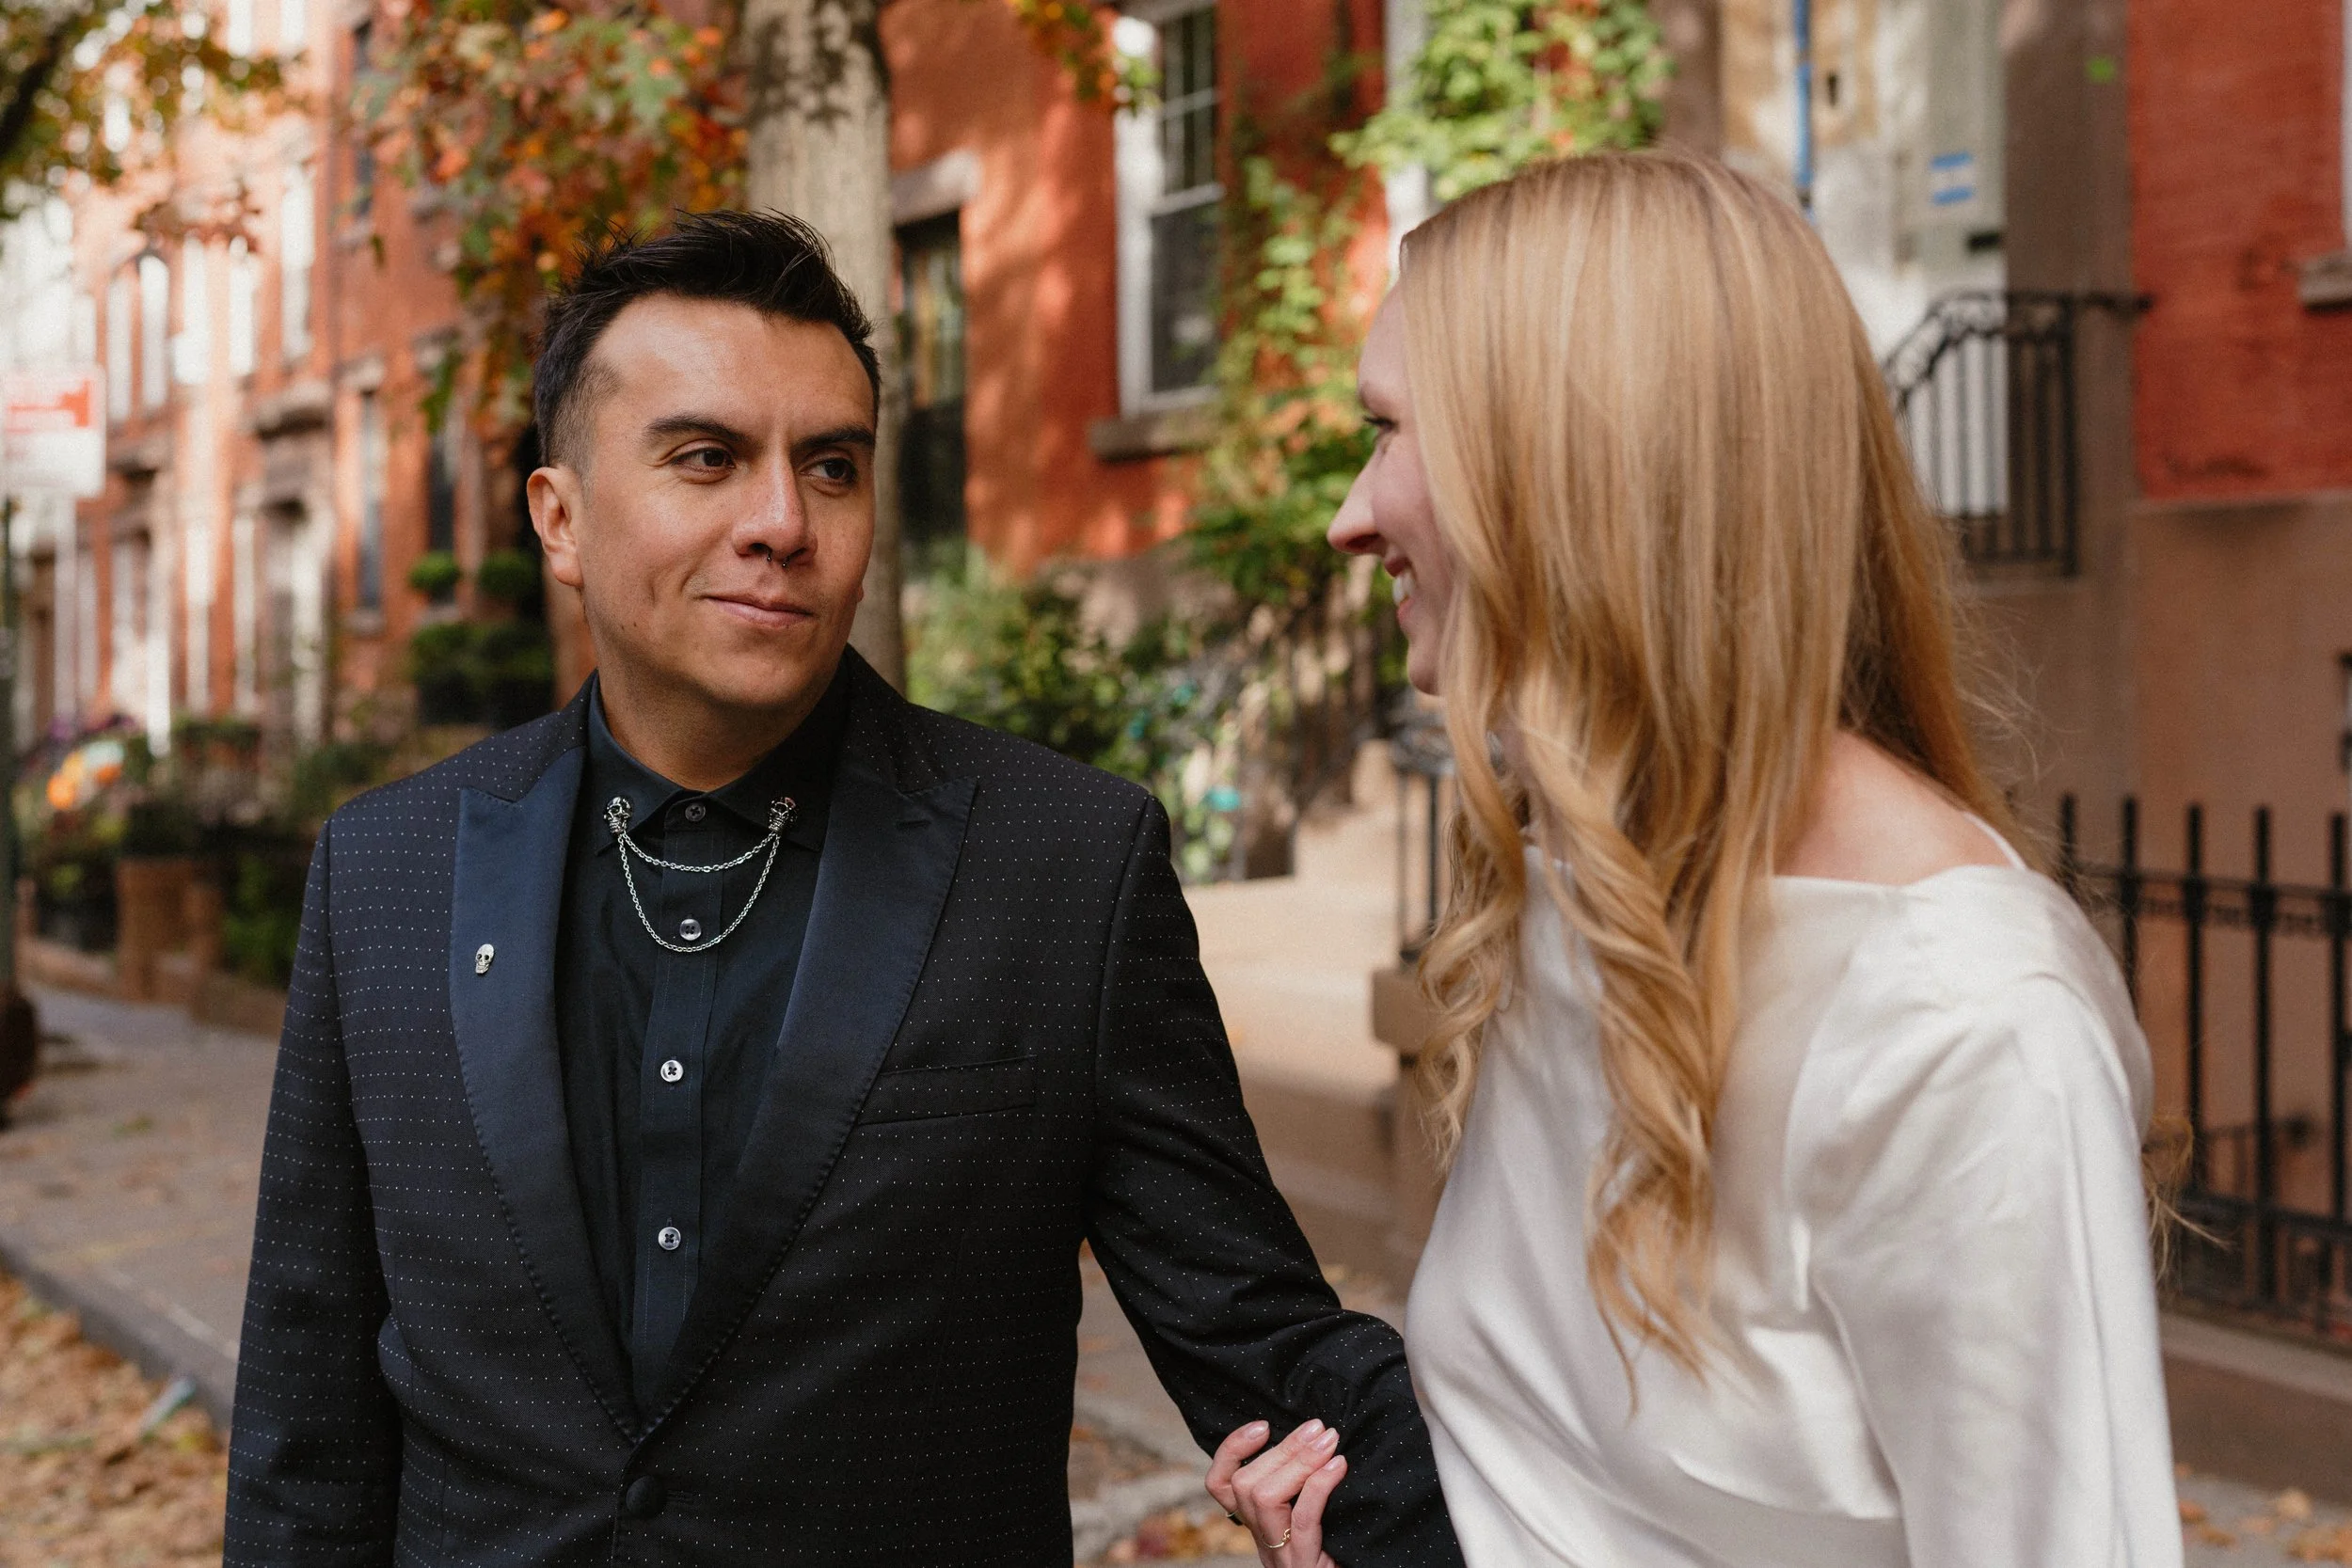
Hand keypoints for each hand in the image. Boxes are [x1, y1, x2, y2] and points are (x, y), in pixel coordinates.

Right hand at [1205, 1418, 1347, 1567]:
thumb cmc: (1334, 1555)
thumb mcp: (1309, 1521)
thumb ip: (1302, 1490)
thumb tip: (1317, 1439)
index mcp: (1258, 1525)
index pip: (1220, 1485)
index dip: (1232, 1451)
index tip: (1263, 1425)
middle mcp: (1261, 1539)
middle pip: (1246, 1485)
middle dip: (1283, 1448)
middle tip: (1317, 1427)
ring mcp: (1280, 1553)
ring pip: (1264, 1497)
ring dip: (1298, 1462)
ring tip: (1328, 1442)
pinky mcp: (1303, 1564)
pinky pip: (1304, 1519)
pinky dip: (1319, 1486)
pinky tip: (1339, 1466)